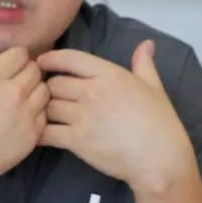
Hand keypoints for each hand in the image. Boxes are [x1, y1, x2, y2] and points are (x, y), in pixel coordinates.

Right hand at [0, 30, 48, 198]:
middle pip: (35, 70)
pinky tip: (20, 118)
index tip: (5, 66)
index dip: (13, 58)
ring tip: (19, 99)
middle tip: (13, 81)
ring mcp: (26, 116)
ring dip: (34, 90)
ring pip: (44, 91)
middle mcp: (14, 93)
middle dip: (25, 71)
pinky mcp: (32, 136)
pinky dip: (36, 113)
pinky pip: (44, 115)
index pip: (20, 54)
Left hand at [36, 40, 194, 192]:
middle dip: (50, 89)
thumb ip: (144, 63)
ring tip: (48, 116)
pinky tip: (42, 135)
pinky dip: (41, 132)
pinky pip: (47, 132)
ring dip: (46, 111)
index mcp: (110, 75)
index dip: (52, 59)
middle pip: (54, 83)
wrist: (160, 159)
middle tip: (51, 96)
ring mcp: (83, 116)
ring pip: (48, 106)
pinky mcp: (77, 141)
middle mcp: (93, 92)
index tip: (41, 62)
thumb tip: (146, 44)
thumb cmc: (160, 123)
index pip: (71, 59)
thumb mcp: (154, 87)